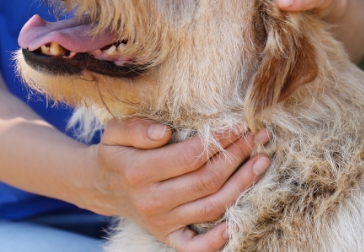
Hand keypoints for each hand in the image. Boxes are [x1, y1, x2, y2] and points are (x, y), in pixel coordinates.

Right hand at [79, 118, 269, 251]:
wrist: (101, 186)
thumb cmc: (116, 152)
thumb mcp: (115, 131)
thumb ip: (137, 128)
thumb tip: (163, 132)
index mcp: (138, 171)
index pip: (190, 156)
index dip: (220, 139)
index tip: (240, 123)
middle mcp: (151, 200)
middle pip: (206, 180)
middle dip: (238, 156)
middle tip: (259, 136)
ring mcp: (161, 222)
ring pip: (211, 207)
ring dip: (242, 185)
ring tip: (262, 162)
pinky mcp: (167, 236)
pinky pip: (195, 247)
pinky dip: (217, 240)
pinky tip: (237, 222)